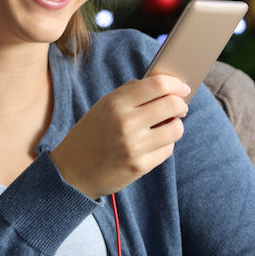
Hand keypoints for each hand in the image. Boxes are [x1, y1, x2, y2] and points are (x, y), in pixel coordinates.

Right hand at [50, 74, 189, 197]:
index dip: (176, 84)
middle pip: (172, 105)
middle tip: (180, 107)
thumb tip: (165, 85)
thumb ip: (131, 93)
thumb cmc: (91, 134)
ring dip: (175, 125)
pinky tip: (154, 144)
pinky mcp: (139, 166)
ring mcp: (134, 146)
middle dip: (181, 104)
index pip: (157, 85)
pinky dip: (165, 145)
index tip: (183, 87)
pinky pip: (167, 149)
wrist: (71, 171)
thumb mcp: (104, 106)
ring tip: (166, 126)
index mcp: (116, 103)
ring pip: (176, 129)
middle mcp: (126, 122)